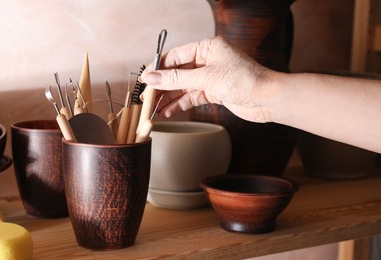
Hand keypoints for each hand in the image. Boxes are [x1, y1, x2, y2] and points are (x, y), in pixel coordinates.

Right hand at [140, 36, 272, 122]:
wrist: (267, 99)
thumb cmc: (245, 80)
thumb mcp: (206, 77)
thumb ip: (177, 78)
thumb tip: (152, 78)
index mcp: (207, 47)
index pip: (176, 56)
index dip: (159, 68)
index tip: (145, 79)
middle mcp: (208, 60)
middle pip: (178, 72)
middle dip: (162, 86)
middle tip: (146, 97)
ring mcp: (210, 77)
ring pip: (183, 87)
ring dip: (169, 98)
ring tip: (153, 109)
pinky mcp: (214, 92)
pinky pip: (192, 97)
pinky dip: (180, 105)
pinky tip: (167, 112)